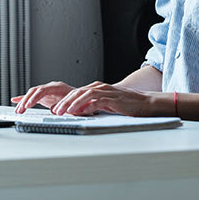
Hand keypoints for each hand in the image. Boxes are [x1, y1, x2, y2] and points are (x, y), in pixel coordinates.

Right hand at [10, 81, 76, 113]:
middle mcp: (51, 87)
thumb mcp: (75, 104)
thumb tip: (55, 110)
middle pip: (35, 91)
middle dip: (26, 100)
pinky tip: (15, 101)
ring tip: (18, 110)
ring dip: (24, 102)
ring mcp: (48, 91)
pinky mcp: (45, 97)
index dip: (34, 98)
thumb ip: (65, 106)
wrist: (85, 98)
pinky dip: (24, 99)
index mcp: (58, 87)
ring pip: (32, 94)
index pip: (43, 90)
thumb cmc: (81, 101)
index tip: (28, 105)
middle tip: (20, 110)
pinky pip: (33, 97)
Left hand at [48, 81, 167, 116]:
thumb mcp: (105, 104)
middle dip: (63, 101)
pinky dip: (87, 106)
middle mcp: (99, 87)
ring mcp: (106, 92)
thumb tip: (78, 112)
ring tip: (63, 111)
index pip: (75, 93)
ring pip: (84, 95)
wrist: (144, 102)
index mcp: (96, 88)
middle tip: (54, 111)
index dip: (63, 100)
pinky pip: (96, 101)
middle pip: (76, 92)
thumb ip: (92, 106)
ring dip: (72, 103)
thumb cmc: (126, 104)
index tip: (53, 108)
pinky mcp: (112, 99)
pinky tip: (80, 112)